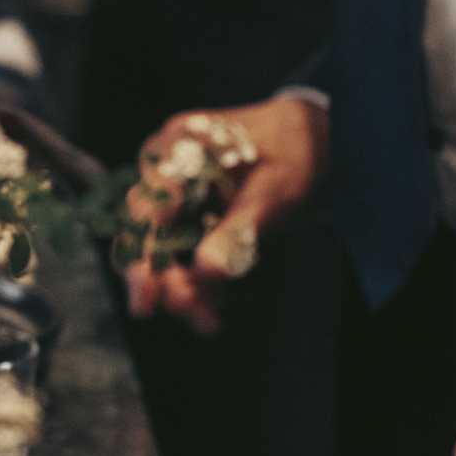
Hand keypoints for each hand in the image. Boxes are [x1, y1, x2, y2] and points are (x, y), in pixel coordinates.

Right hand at [121, 94, 326, 333]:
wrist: (316, 136)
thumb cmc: (297, 151)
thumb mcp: (275, 193)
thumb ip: (239, 231)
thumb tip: (206, 270)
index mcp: (178, 147)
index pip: (144, 210)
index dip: (139, 258)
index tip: (145, 302)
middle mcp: (163, 165)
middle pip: (143, 232)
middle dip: (166, 281)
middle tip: (198, 318)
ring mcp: (170, 186)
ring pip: (157, 246)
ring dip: (180, 285)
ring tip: (209, 318)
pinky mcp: (184, 207)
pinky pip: (176, 247)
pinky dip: (193, 276)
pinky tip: (213, 301)